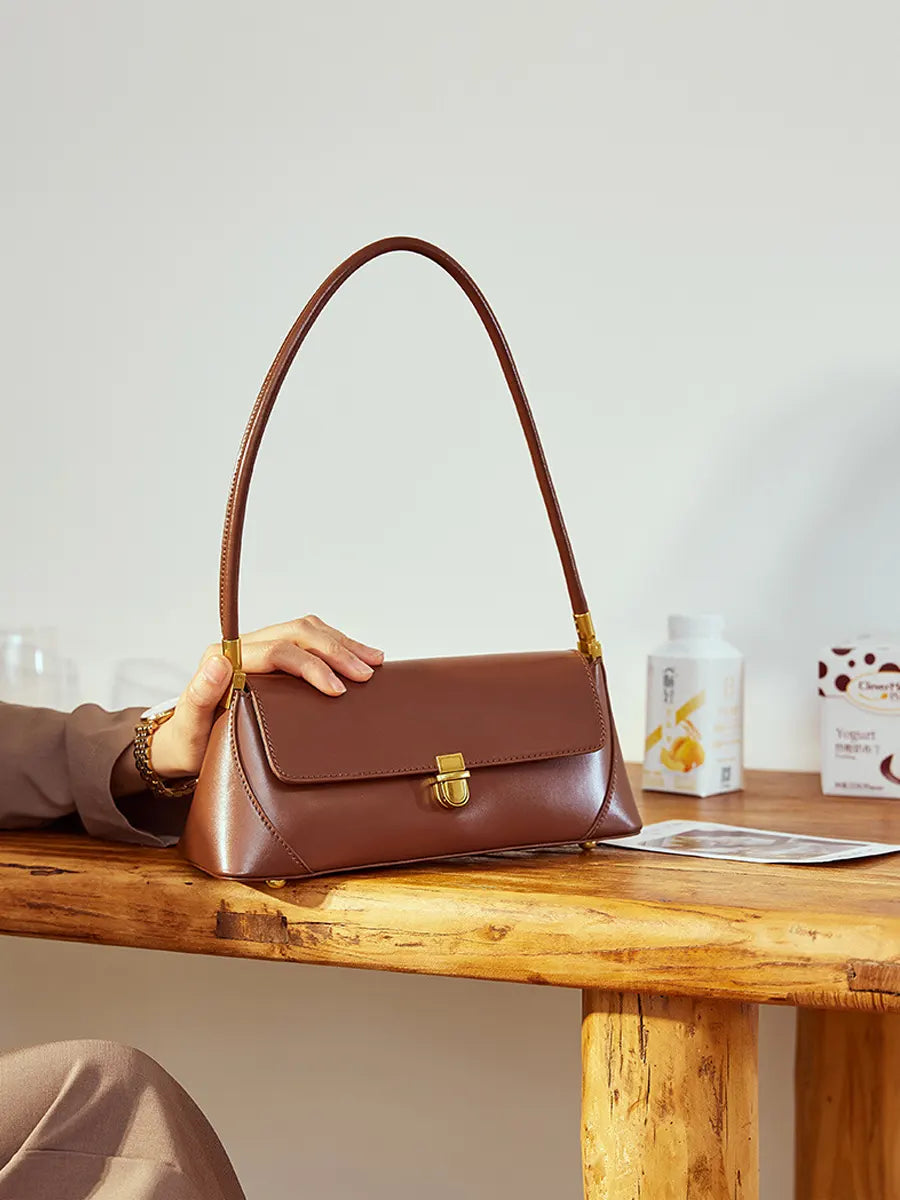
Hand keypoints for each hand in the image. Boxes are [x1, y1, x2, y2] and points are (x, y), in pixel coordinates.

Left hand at [150, 616, 382, 779]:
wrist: (182, 745)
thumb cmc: (188, 742)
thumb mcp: (189, 726)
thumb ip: (199, 695)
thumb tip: (220, 662)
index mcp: (224, 657)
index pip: (277, 651)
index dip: (311, 666)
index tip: (337, 688)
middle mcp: (242, 647)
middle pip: (297, 632)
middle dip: (336, 650)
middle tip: (366, 672)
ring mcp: (259, 648)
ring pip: (305, 630)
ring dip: (341, 642)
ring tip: (373, 659)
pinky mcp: (272, 657)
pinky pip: (306, 640)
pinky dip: (335, 644)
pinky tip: (357, 655)